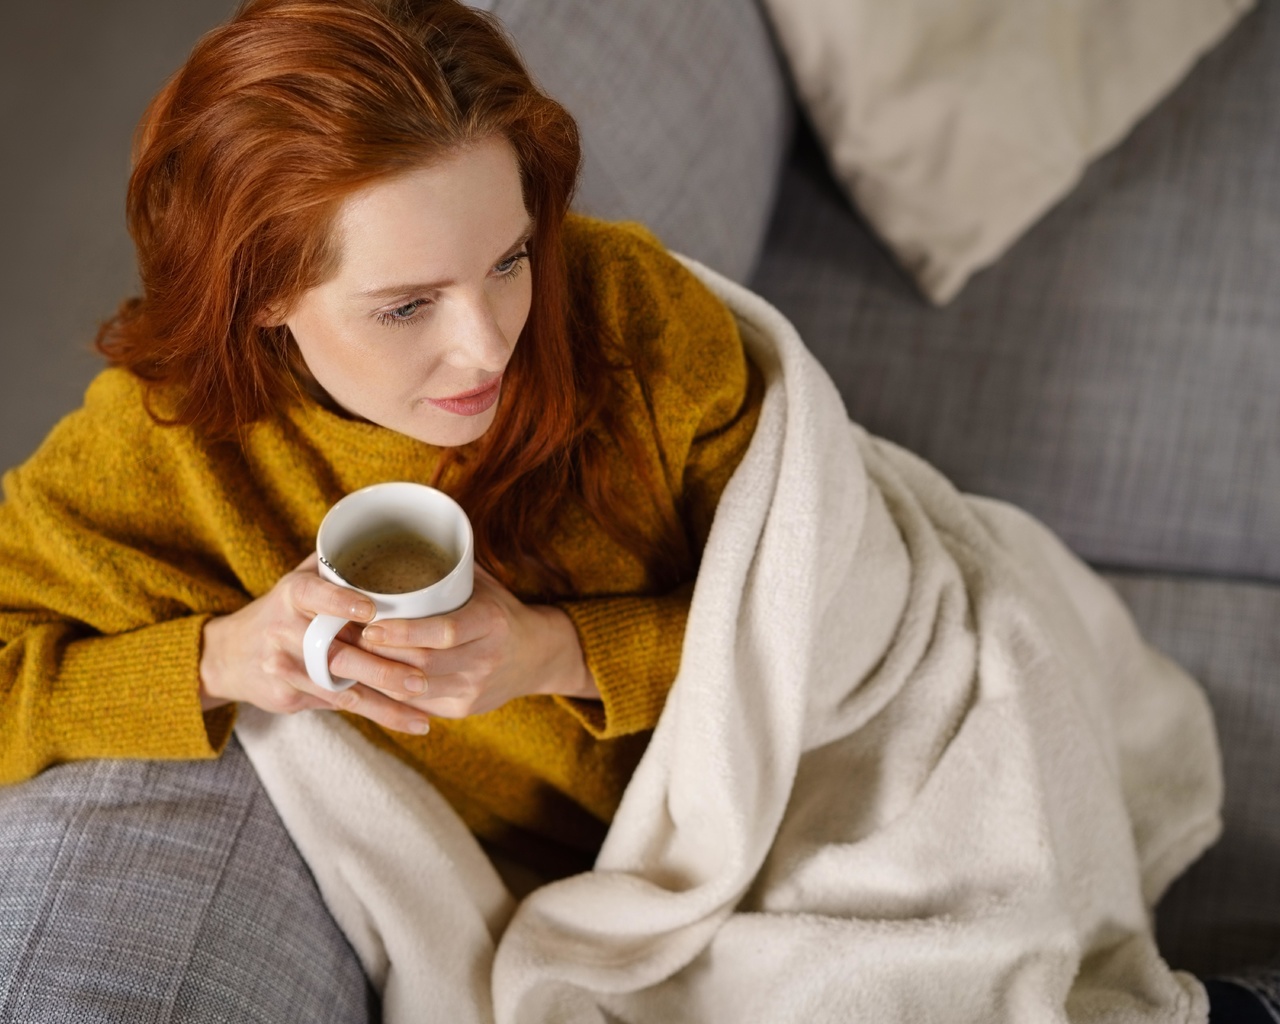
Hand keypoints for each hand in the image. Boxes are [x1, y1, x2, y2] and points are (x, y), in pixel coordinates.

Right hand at [199, 554, 433, 734]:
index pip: (314, 594)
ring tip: (421, 709)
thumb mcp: (300, 580)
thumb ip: (336, 566)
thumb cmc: (282, 611)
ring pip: (340, 688)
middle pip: (336, 653)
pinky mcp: (289, 697)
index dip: (341, 601)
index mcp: (292, 594)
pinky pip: (338, 706)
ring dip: (384, 703)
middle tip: (421, 679)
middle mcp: (285, 630)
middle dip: (381, 669)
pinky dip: (376, 715)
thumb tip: (388, 539)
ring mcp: (285, 667)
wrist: (228, 656)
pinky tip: (409, 722)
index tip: (372, 610)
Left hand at [355, 564, 597, 718]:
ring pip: (417, 690)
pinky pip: (419, 706)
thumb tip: (402, 527)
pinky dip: (389, 694)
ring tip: (347, 661)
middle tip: (343, 642)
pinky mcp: (463, 709)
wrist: (538, 655)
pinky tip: (366, 681)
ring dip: (378, 677)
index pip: (445, 632)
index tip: (370, 625)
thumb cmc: (497, 609)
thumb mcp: (481, 583)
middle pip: (425, 664)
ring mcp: (475, 689)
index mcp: (492, 623)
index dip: (404, 632)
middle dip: (380, 656)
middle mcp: (486, 659)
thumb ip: (447, 563)